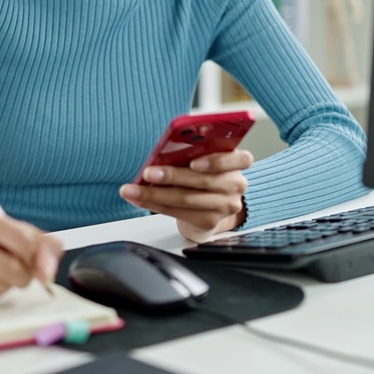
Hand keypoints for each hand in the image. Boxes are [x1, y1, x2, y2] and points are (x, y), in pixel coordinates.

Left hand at [119, 149, 253, 243]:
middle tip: (148, 173)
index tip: (193, 162)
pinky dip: (155, 205)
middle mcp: (235, 185)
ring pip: (186, 198)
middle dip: (171, 176)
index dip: (216, 161)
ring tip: (133, 190)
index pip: (240, 159)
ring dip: (154, 194)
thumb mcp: (205, 159)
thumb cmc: (203, 174)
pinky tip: (140, 199)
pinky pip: (178, 212)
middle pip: (202, 180)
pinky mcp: (209, 221)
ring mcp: (224, 206)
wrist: (212, 206)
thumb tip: (164, 152)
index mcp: (238, 162)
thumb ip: (194, 152)